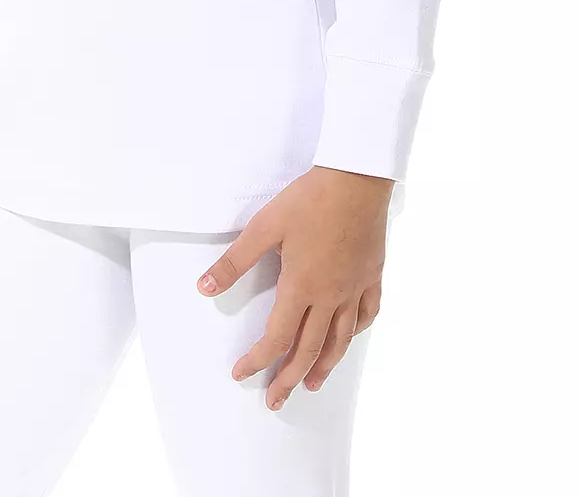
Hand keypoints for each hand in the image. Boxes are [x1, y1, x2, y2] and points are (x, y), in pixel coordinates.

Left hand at [195, 166, 391, 408]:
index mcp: (301, 286)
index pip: (276, 337)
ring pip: (340, 340)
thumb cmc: (309, 199)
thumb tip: (205, 288)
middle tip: (275, 400)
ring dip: (323, 366)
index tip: (242, 373)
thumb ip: (235, 261)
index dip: (257, 360)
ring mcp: (354, 288)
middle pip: (308, 349)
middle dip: (289, 378)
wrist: (356, 177)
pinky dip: (355, 333)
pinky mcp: (372, 275)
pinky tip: (348, 338)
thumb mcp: (264, 226)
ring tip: (311, 384)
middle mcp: (330, 296)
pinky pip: (366, 314)